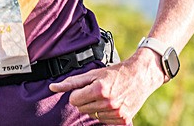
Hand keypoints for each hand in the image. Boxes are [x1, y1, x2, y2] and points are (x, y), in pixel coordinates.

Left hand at [48, 49, 164, 124]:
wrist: (140, 76)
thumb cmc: (115, 73)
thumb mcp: (93, 74)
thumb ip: (71, 82)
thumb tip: (52, 87)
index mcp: (99, 89)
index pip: (73, 100)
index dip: (77, 93)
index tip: (86, 88)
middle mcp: (108, 103)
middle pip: (82, 109)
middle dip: (85, 100)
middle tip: (97, 91)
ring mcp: (117, 113)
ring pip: (92, 116)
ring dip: (95, 108)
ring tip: (106, 96)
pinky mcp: (123, 120)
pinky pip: (104, 121)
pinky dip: (105, 114)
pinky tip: (112, 104)